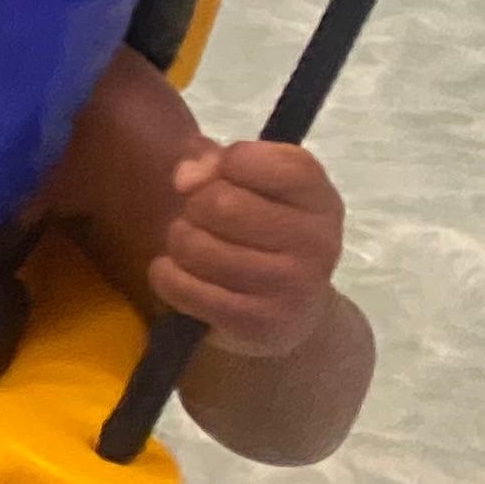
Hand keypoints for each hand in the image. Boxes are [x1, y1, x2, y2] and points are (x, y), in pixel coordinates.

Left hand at [150, 139, 345, 357]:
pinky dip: (166, 277)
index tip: (222, 178)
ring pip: (194, 244)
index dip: (223, 164)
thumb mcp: (248, 185)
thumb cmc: (260, 231)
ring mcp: (293, 286)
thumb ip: (211, 160)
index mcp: (318, 196)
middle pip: (218, 203)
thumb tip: (186, 178)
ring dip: (179, 243)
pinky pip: (181, 286)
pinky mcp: (262, 323)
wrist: (290, 313)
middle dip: (193, 208)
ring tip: (197, 249)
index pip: (251, 160)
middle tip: (204, 221)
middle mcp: (317, 241)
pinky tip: (183, 276)